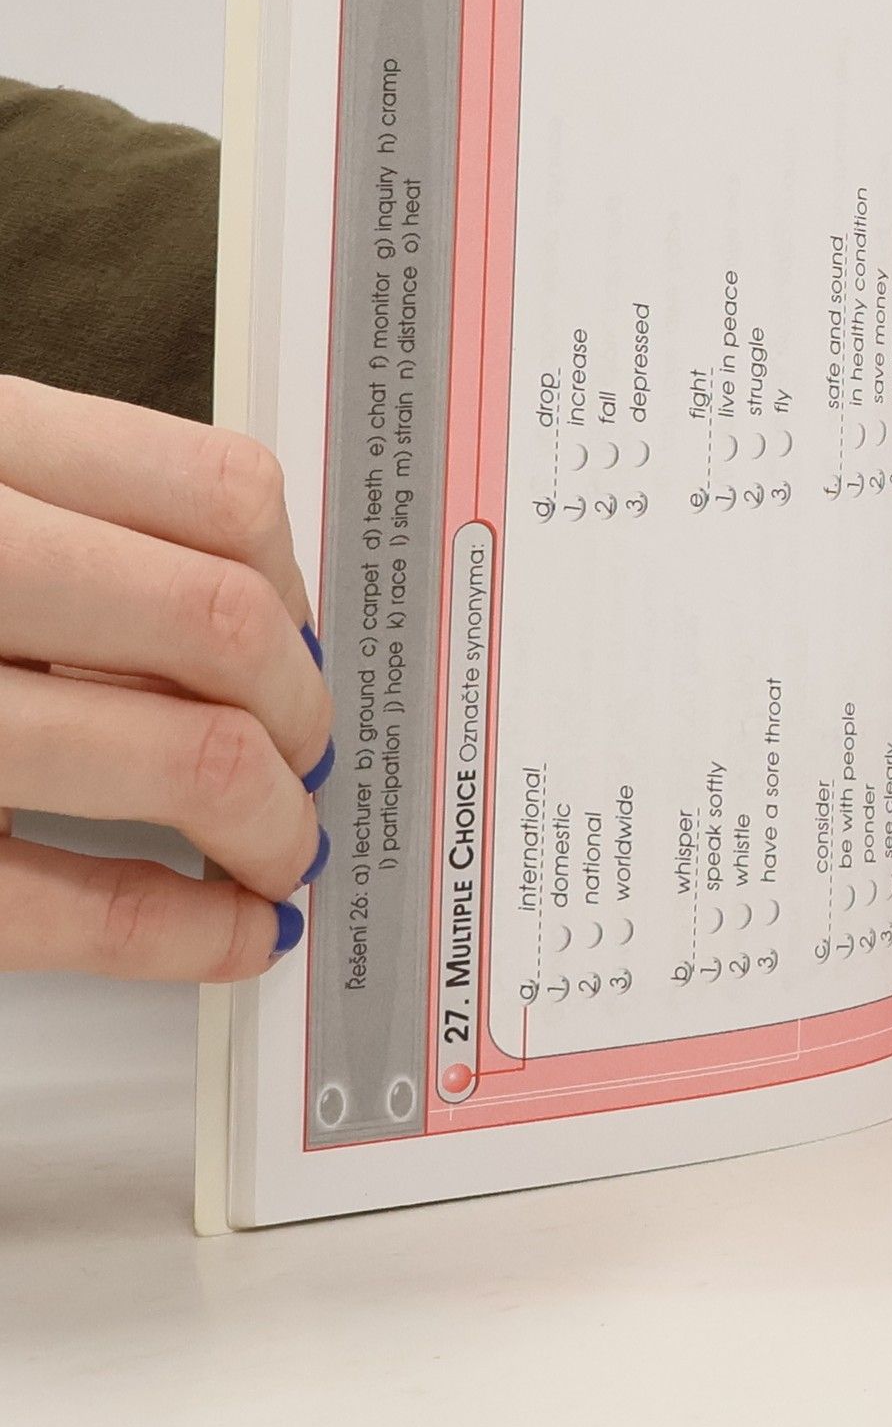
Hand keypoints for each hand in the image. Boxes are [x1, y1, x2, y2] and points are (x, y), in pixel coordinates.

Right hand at [0, 377, 331, 979]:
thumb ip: (50, 512)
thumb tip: (241, 616)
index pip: (219, 494)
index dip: (296, 584)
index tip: (302, 637)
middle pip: (222, 623)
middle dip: (299, 710)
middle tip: (306, 753)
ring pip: (180, 753)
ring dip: (268, 819)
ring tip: (274, 846)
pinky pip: (61, 901)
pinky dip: (180, 933)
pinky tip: (223, 932)